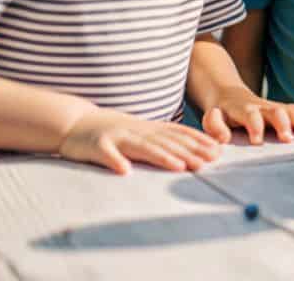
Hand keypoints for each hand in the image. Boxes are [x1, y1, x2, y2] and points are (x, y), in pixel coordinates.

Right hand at [59, 108, 220, 174]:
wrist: (75, 122)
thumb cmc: (112, 132)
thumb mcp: (140, 133)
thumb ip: (162, 140)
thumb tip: (192, 152)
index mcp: (148, 129)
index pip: (178, 134)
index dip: (198, 142)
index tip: (218, 151)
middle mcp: (137, 131)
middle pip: (166, 142)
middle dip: (188, 151)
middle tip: (207, 162)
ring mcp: (117, 137)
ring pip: (142, 147)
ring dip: (161, 157)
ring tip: (179, 166)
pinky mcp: (97, 146)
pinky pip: (107, 154)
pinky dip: (115, 161)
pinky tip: (124, 171)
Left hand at [200, 85, 293, 144]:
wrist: (230, 95)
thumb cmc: (221, 112)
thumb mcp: (212, 117)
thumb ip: (215, 126)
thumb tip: (222, 139)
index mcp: (245, 109)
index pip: (251, 116)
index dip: (254, 126)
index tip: (258, 140)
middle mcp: (265, 107)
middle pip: (279, 111)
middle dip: (287, 123)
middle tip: (292, 138)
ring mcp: (278, 107)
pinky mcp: (288, 110)